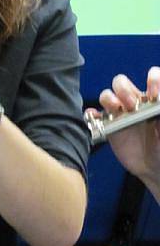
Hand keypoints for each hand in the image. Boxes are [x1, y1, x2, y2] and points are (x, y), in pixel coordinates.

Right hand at [97, 67, 159, 185]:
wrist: (152, 167)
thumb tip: (158, 100)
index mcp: (152, 99)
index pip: (152, 78)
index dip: (153, 79)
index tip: (154, 92)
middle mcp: (134, 102)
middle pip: (121, 83)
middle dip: (124, 90)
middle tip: (132, 104)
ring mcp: (119, 114)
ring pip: (106, 95)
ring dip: (109, 99)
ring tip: (117, 109)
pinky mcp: (107, 126)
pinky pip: (93, 116)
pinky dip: (91, 115)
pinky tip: (96, 118)